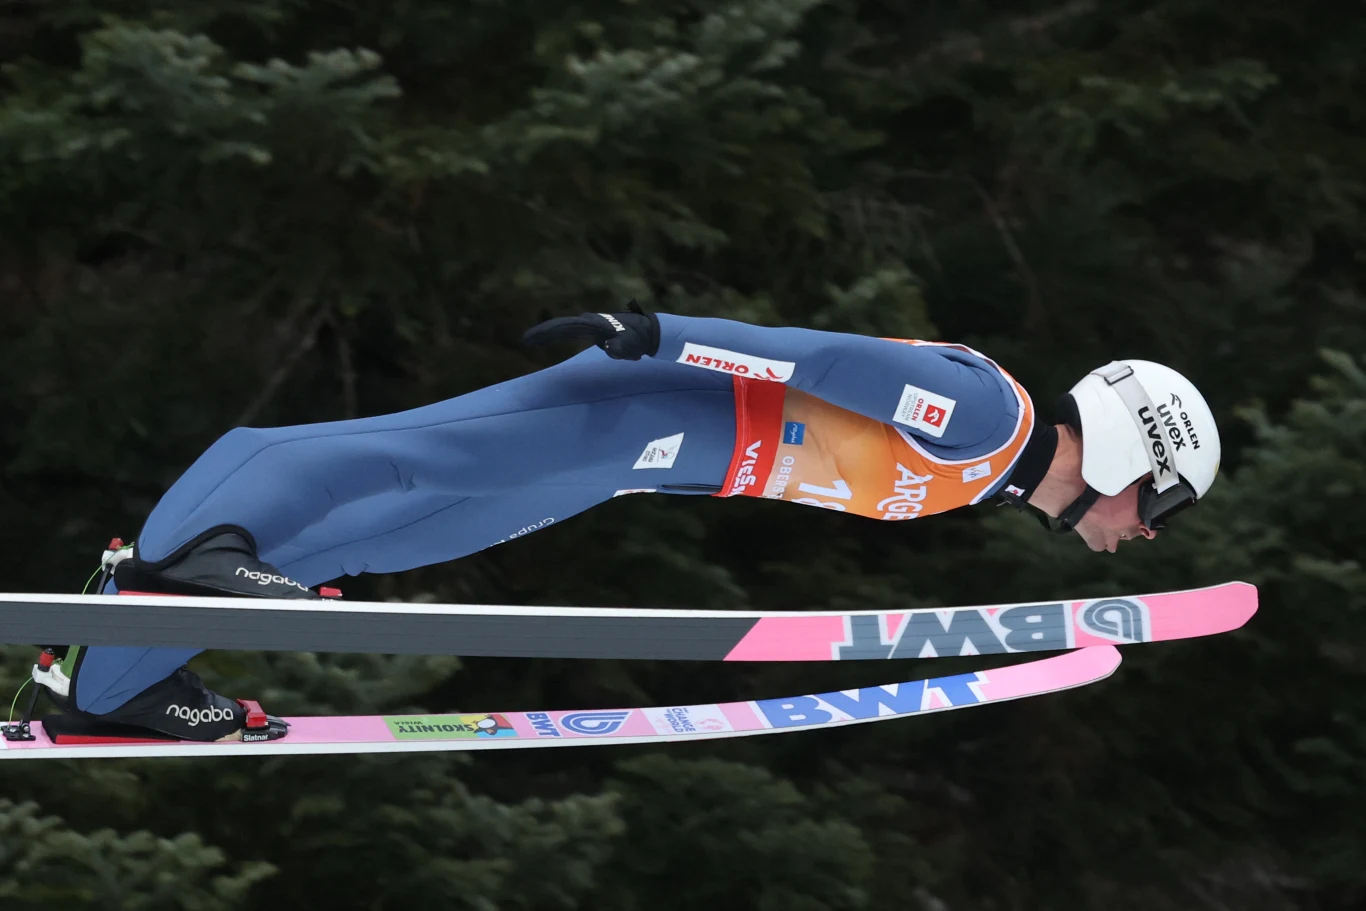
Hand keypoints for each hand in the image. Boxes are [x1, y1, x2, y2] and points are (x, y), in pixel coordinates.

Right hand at [522, 300, 659, 359]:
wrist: (648, 331)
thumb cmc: (639, 340)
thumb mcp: (631, 346)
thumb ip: (620, 348)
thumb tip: (609, 346)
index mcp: (594, 324)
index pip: (565, 327)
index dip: (547, 333)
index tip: (531, 338)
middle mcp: (589, 321)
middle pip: (560, 326)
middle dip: (542, 333)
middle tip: (524, 340)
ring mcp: (590, 324)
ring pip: (564, 328)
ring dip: (547, 334)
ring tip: (530, 341)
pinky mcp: (593, 329)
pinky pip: (571, 332)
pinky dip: (557, 335)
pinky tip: (546, 340)